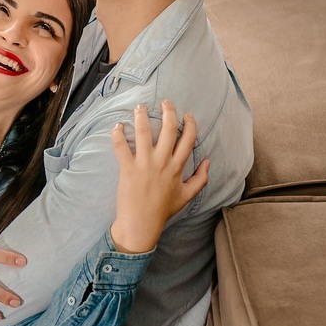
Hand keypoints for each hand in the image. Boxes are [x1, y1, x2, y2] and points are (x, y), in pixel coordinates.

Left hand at [108, 100, 209, 253]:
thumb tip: (208, 162)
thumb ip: (201, 178)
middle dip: (169, 111)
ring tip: (140, 107)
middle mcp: (163, 162)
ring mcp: (144, 164)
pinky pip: (121, 146)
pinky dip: (117, 134)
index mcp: (178, 167)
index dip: (190, 123)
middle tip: (165, 102)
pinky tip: (117, 126)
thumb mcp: (187, 195)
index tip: (187, 114)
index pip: (188, 138)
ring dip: (142, 116)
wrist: (141, 223)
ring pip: (144, 132)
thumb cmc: (163, 210)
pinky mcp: (127, 168)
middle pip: (169, 129)